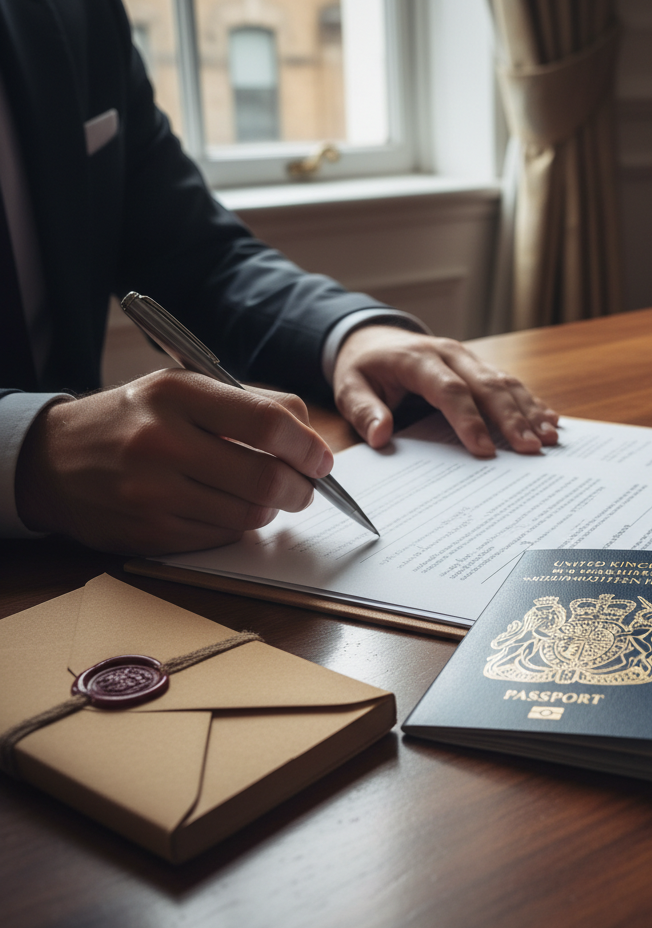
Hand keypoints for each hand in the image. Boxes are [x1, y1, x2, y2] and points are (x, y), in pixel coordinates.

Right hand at [15, 369, 334, 554]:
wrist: (53, 460)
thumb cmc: (136, 419)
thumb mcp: (183, 390)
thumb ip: (249, 405)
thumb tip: (310, 437)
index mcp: (176, 394)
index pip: (267, 423)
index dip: (307, 446)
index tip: (322, 460)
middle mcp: (161, 442)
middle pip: (266, 477)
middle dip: (301, 488)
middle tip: (306, 488)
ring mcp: (152, 493)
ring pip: (249, 514)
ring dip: (270, 509)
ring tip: (262, 494)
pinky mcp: (148, 533)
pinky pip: (220, 537)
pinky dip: (235, 526)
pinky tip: (223, 508)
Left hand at [332, 326, 558, 455]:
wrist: (373, 339)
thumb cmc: (364, 368)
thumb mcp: (349, 387)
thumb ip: (364, 410)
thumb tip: (381, 434)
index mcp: (418, 359)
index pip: (449, 390)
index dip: (469, 420)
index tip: (484, 450)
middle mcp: (450, 354)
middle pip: (487, 385)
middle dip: (512, 418)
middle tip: (531, 448)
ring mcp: (468, 358)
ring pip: (505, 382)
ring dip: (529, 411)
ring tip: (549, 439)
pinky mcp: (479, 365)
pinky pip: (509, 382)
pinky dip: (531, 402)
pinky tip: (551, 420)